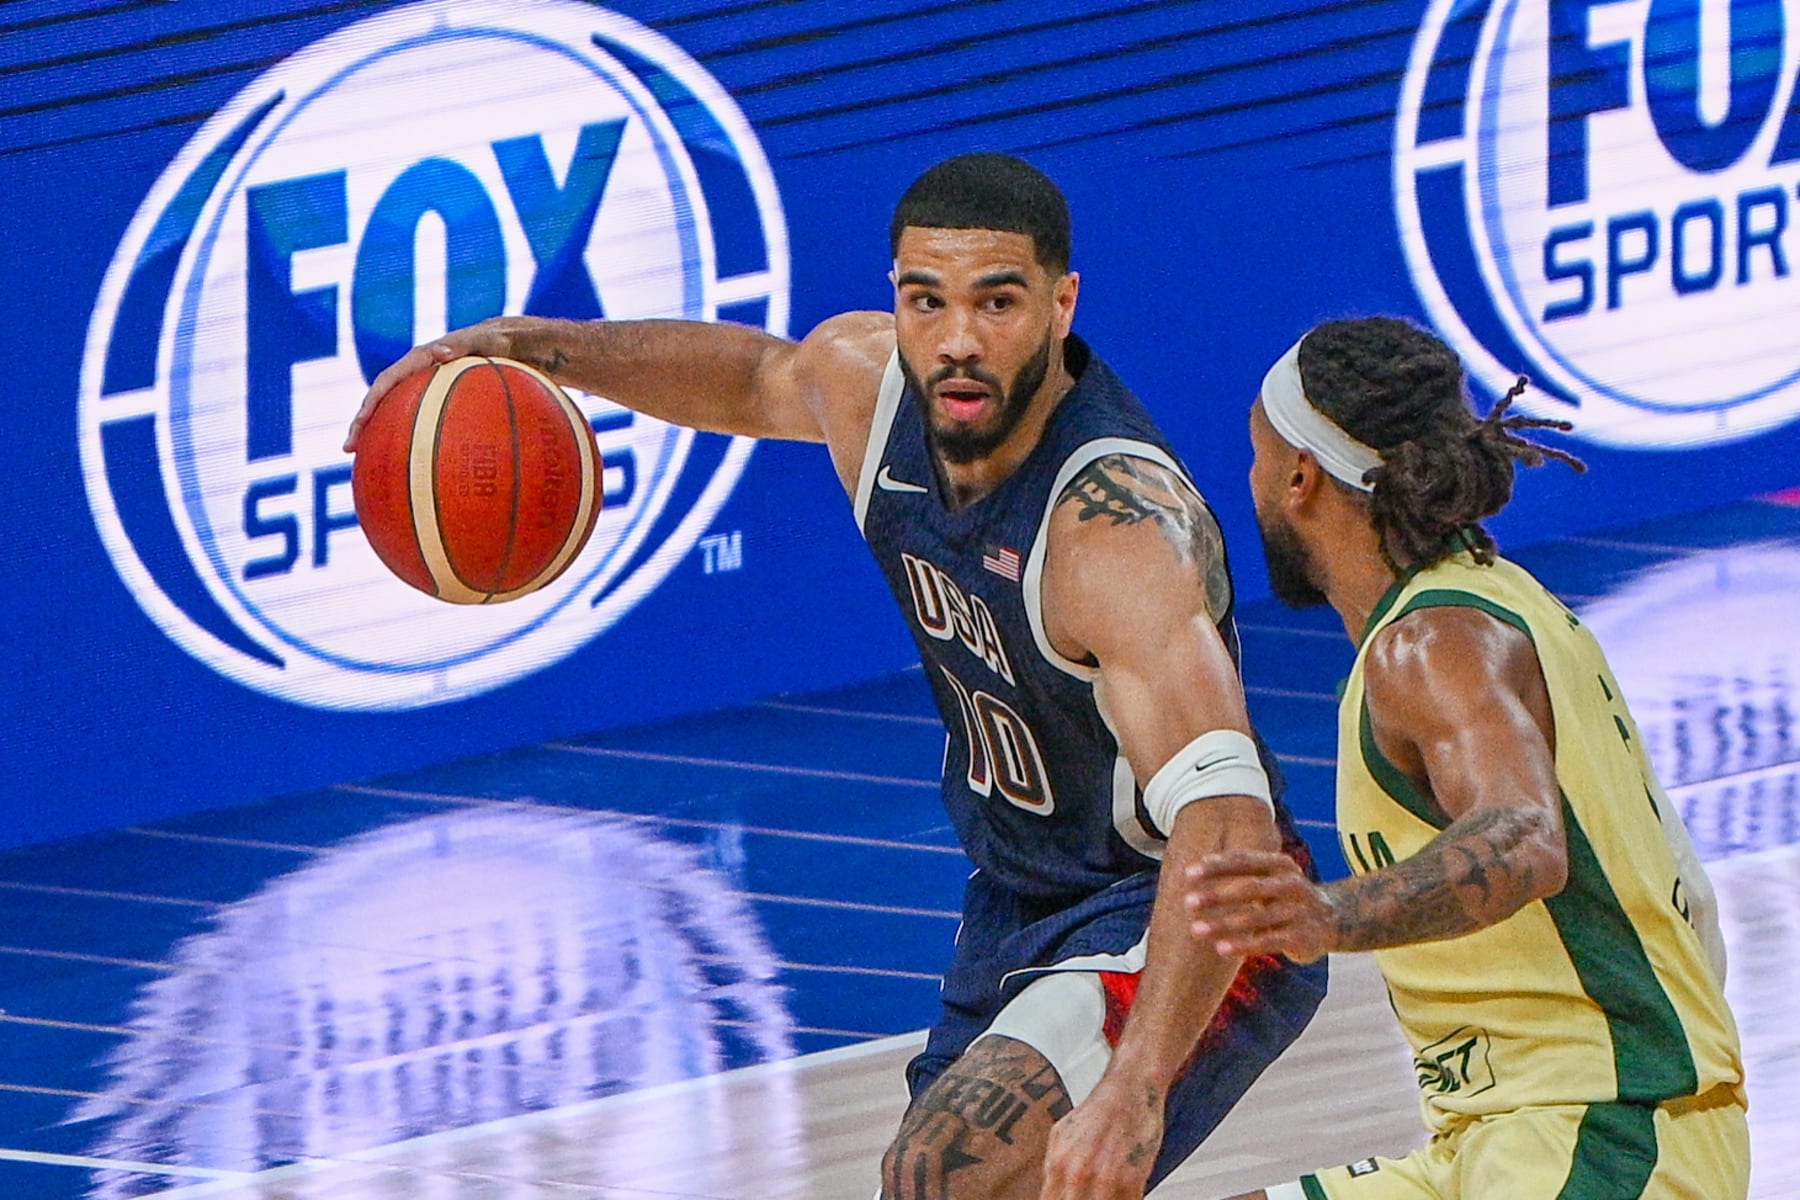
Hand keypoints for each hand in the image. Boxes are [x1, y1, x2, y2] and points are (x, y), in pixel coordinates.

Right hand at [342, 318, 521, 451]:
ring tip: (367, 460)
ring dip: (380, 433)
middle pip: (382, 400)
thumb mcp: (484, 341)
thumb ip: (462, 344)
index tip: (359, 423)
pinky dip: (411, 437)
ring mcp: (425, 387)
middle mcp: (416, 374)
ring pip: (396, 412)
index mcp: (420, 360)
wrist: (508, 343)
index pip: (386, 382)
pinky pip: (419, 419)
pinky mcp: (437, 398)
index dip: (370, 402)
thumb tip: (440, 353)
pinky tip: (415, 463)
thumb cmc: (497, 343)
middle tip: (348, 448)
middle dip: (363, 423)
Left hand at [1038, 1074, 1162, 1199]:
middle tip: (1093, 1194)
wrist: (1128, 1089)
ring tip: (1109, 1192)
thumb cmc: (1098, 1111)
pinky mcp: (1132, 1180)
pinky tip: (1124, 1191)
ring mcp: (1105, 1179)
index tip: (1070, 1198)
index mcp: (1058, 1165)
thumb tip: (1050, 1189)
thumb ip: (1053, 1165)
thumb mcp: (1061, 1135)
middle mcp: (1078, 1174)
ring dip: (1105, 1199)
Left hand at [1184, 850, 1334, 963]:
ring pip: (1256, 918)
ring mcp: (1299, 911)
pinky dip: (1243, 945)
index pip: (1244, 861)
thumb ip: (1240, 872)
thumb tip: (1197, 866)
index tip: (1188, 874)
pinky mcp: (1302, 936)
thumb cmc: (1285, 896)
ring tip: (1196, 929)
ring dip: (1224, 924)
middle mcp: (1291, 884)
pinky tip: (1221, 948)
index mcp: (1280, 864)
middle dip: (1217, 895)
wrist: (1332, 919)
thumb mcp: (1269, 877)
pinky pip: (1268, 941)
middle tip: (1187, 902)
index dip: (1216, 866)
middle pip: (1249, 888)